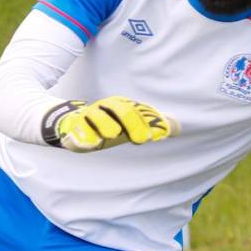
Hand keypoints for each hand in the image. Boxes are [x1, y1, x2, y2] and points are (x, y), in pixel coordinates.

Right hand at [42, 96, 178, 151]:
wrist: (71, 125)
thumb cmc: (106, 126)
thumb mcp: (128, 127)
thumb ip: (151, 126)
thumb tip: (179, 127)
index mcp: (120, 106)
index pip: (138, 109)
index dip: (150, 120)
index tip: (160, 136)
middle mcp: (105, 108)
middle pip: (120, 108)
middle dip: (131, 121)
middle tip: (141, 139)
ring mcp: (87, 117)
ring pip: (95, 115)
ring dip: (104, 123)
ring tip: (112, 134)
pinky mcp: (71, 128)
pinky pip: (75, 130)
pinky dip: (81, 136)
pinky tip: (89, 144)